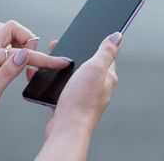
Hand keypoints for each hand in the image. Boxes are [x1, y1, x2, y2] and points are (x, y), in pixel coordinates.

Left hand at [0, 20, 71, 120]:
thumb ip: (7, 72)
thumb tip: (24, 54)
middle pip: (11, 27)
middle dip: (28, 38)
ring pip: (4, 31)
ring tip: (23, 59)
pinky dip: (11, 44)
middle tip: (32, 59)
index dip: (43, 58)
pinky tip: (12, 60)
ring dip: (18, 39)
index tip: (59, 62)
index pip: (21, 52)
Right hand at [34, 32, 121, 160]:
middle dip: (73, 54)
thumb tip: (118, 36)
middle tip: (60, 47)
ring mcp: (83, 96)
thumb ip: (106, 52)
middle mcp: (97, 87)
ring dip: (62, 67)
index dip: (95, 44)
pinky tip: (45, 78)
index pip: (105, 56)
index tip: (85, 36)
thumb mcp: (95, 69)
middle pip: (86, 65)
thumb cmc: (81, 100)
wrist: (67, 128)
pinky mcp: (70, 103)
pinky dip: (54, 81)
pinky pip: (62, 88)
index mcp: (106, 77)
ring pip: (73, 76)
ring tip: (51, 60)